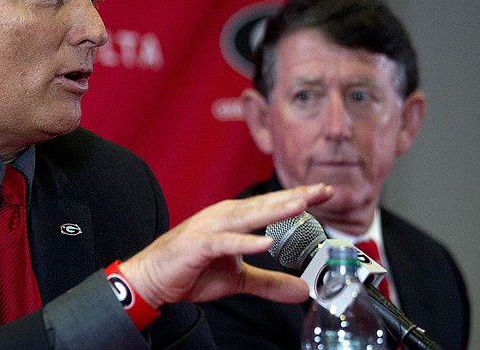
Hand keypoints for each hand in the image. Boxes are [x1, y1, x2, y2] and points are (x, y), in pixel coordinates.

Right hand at [119, 184, 331, 308]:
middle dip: (295, 196)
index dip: (298, 198)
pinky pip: (225, 242)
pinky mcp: (197, 245)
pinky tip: (266, 243)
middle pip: (265, 204)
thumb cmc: (192, 270)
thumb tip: (302, 290)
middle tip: (324, 190)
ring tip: (301, 205)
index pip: (271, 205)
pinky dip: (245, 242)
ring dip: (275, 211)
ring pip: (248, 217)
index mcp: (233, 218)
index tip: (326, 192)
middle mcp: (224, 216)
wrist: (153, 278)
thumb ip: (270, 282)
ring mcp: (210, 228)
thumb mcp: (238, 278)